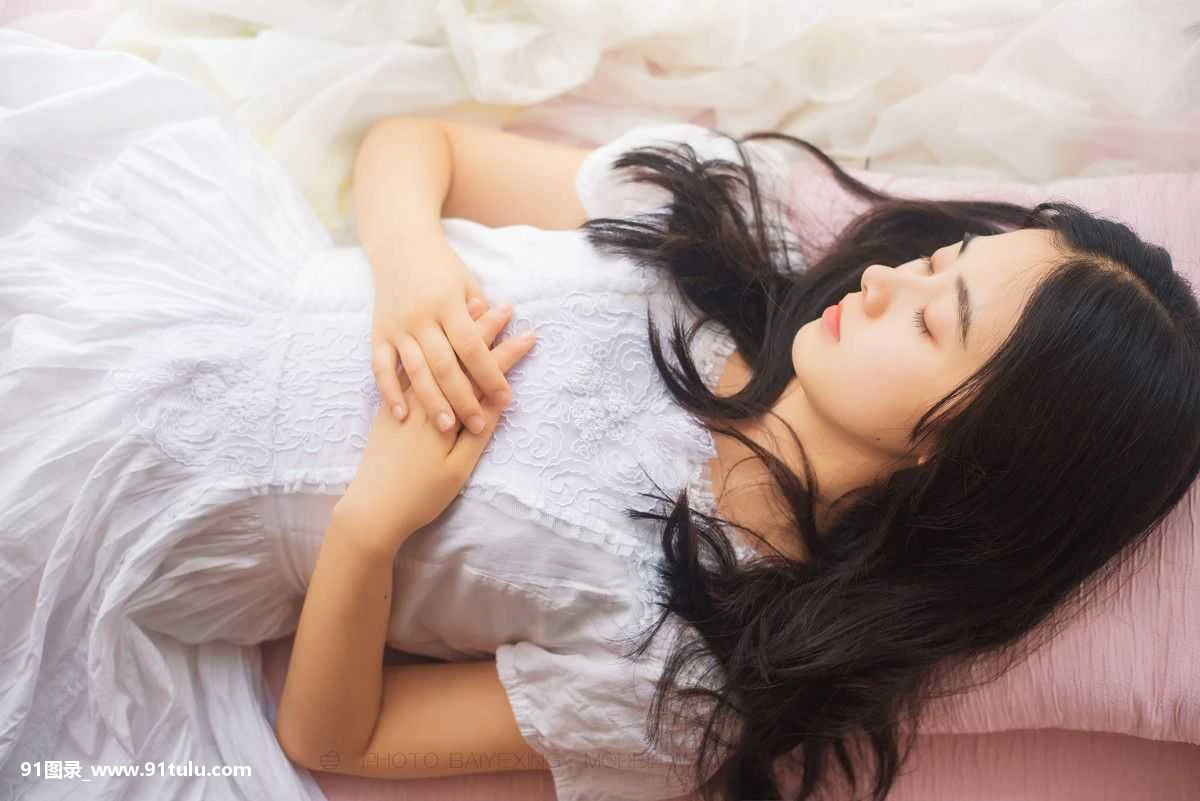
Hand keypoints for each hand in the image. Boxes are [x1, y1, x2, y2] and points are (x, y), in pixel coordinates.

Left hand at [338, 300, 536, 551]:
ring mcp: (404, 397)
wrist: (370, 508)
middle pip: (460, 355)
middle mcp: (424, 396)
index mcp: (445, 411)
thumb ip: (478, 432)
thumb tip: (498, 400)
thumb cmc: (421, 495)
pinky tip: (434, 333)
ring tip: (474, 305)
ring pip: (436, 353)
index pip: (483, 373)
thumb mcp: (458, 468)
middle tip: (507, 309)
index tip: (530, 335)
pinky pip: (412, 363)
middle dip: (486, 330)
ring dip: (456, 331)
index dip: (509, 354)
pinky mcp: (390, 405)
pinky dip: (429, 345)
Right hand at [370, 238, 510, 435]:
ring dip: (431, 401)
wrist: (400, 245)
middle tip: (478, 424)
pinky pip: (381, 367)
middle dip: (464, 398)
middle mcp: (421, 316)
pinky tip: (401, 414)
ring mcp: (397, 326)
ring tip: (447, 427)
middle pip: (445, 365)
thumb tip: (500, 347)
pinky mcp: (378, 333)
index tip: (506, 397)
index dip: (490, 373)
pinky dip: (389, 391)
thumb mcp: (468, 284)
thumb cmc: (442, 266)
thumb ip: (480, 316)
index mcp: (448, 303)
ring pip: (415, 371)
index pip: (472, 346)